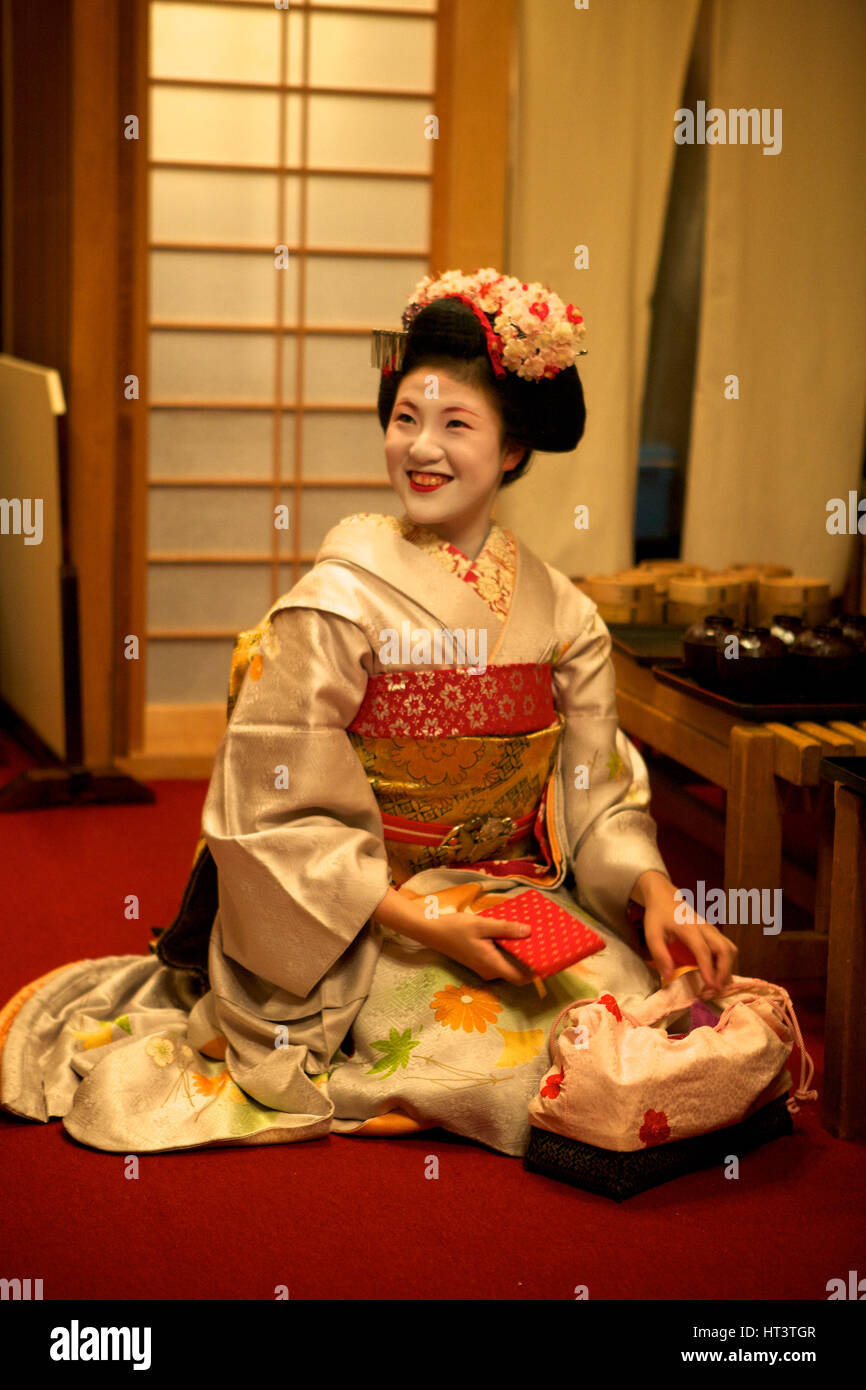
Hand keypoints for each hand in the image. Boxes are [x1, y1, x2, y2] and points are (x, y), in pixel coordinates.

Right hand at [425, 911, 538, 985]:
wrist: (432, 931)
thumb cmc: (456, 928)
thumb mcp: (483, 925)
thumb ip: (506, 929)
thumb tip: (529, 932)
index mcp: (492, 965)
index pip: (521, 979)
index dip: (537, 972)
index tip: (549, 958)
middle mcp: (490, 971)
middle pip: (517, 973)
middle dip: (531, 961)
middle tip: (543, 942)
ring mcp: (484, 968)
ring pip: (509, 966)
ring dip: (520, 955)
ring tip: (531, 936)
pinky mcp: (481, 961)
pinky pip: (501, 960)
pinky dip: (509, 951)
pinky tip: (513, 935)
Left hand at [632, 871, 737, 991]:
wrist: (664, 896)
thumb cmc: (658, 917)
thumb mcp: (652, 935)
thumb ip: (660, 955)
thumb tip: (669, 978)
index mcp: (689, 928)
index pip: (703, 950)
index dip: (709, 969)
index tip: (711, 986)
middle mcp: (705, 928)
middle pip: (725, 949)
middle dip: (724, 971)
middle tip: (716, 989)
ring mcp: (712, 929)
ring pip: (730, 948)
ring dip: (728, 967)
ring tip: (717, 983)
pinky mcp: (714, 932)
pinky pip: (727, 947)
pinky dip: (726, 962)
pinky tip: (717, 973)